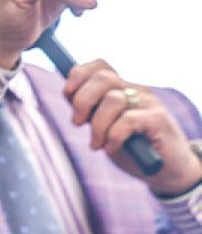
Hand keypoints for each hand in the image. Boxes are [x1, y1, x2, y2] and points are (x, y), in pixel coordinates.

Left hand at [62, 60, 201, 194]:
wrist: (165, 168)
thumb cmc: (131, 148)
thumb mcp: (103, 127)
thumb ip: (90, 111)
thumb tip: (69, 94)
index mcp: (121, 88)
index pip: (99, 66)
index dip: (78, 76)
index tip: (68, 96)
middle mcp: (136, 90)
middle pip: (102, 77)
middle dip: (81, 101)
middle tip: (78, 123)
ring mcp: (149, 103)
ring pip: (112, 99)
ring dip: (97, 125)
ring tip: (97, 144)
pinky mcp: (159, 119)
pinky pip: (127, 120)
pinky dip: (113, 137)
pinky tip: (112, 148)